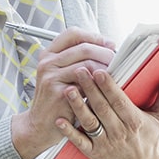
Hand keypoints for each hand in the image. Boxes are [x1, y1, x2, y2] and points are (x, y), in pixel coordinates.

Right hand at [10, 28, 114, 158]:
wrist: (41, 125)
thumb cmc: (57, 100)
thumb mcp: (63, 75)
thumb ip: (78, 61)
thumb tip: (108, 50)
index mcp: (49, 54)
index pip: (73, 34)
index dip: (94, 37)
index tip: (109, 45)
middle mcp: (47, 62)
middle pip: (83, 47)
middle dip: (105, 53)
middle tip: (117, 61)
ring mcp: (50, 75)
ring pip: (86, 63)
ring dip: (105, 68)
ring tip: (114, 74)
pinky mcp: (57, 91)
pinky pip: (85, 82)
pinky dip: (98, 83)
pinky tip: (105, 87)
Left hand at [56, 69, 158, 158]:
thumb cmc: (148, 136)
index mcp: (135, 122)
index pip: (120, 102)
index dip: (109, 87)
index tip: (99, 70)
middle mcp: (119, 133)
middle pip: (102, 109)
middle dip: (90, 90)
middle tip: (79, 71)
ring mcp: (105, 143)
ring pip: (90, 123)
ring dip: (78, 107)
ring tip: (68, 90)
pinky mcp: (93, 152)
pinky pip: (79, 142)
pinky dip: (69, 132)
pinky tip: (59, 119)